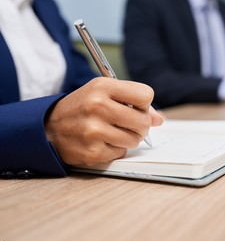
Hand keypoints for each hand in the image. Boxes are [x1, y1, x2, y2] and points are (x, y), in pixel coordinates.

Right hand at [45, 77, 163, 166]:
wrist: (48, 128)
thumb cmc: (81, 108)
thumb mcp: (103, 94)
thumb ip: (133, 102)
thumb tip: (160, 119)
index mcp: (102, 87)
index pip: (145, 94)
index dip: (144, 104)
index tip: (136, 107)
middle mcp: (97, 107)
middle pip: (143, 121)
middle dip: (140, 125)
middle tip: (128, 124)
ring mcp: (94, 131)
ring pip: (135, 140)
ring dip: (129, 138)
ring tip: (113, 132)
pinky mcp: (92, 152)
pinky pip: (121, 153)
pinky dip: (116, 149)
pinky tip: (102, 142)